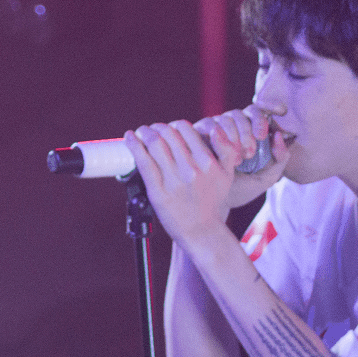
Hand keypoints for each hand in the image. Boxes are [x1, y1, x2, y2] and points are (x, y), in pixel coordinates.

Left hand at [123, 108, 287, 245]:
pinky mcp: (158, 192)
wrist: (201, 231)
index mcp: (207, 162)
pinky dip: (134, 145)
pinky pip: (143, 162)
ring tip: (143, 132)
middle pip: (168, 134)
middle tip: (153, 129)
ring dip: (145, 132)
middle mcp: (191, 169)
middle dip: (158, 128)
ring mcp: (173, 181)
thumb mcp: (227, 174)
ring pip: (155, 144)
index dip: (175, 125)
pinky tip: (130, 137)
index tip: (170, 128)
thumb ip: (227, 150)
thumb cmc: (212, 201)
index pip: (186, 129)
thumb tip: (215, 128)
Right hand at [193, 105, 287, 207]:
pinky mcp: (198, 134)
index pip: (258, 111)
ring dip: (235, 136)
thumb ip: (280, 159)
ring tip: (238, 160)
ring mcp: (214, 129)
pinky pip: (208, 125)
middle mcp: (231, 127)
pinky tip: (222, 155)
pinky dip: (217, 138)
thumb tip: (278, 135)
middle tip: (251, 152)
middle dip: (249, 130)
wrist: (216, 204)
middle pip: (242, 113)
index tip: (277, 118)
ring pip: (226, 118)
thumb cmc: (242, 190)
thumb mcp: (267, 177)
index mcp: (249, 132)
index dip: (267, 110)